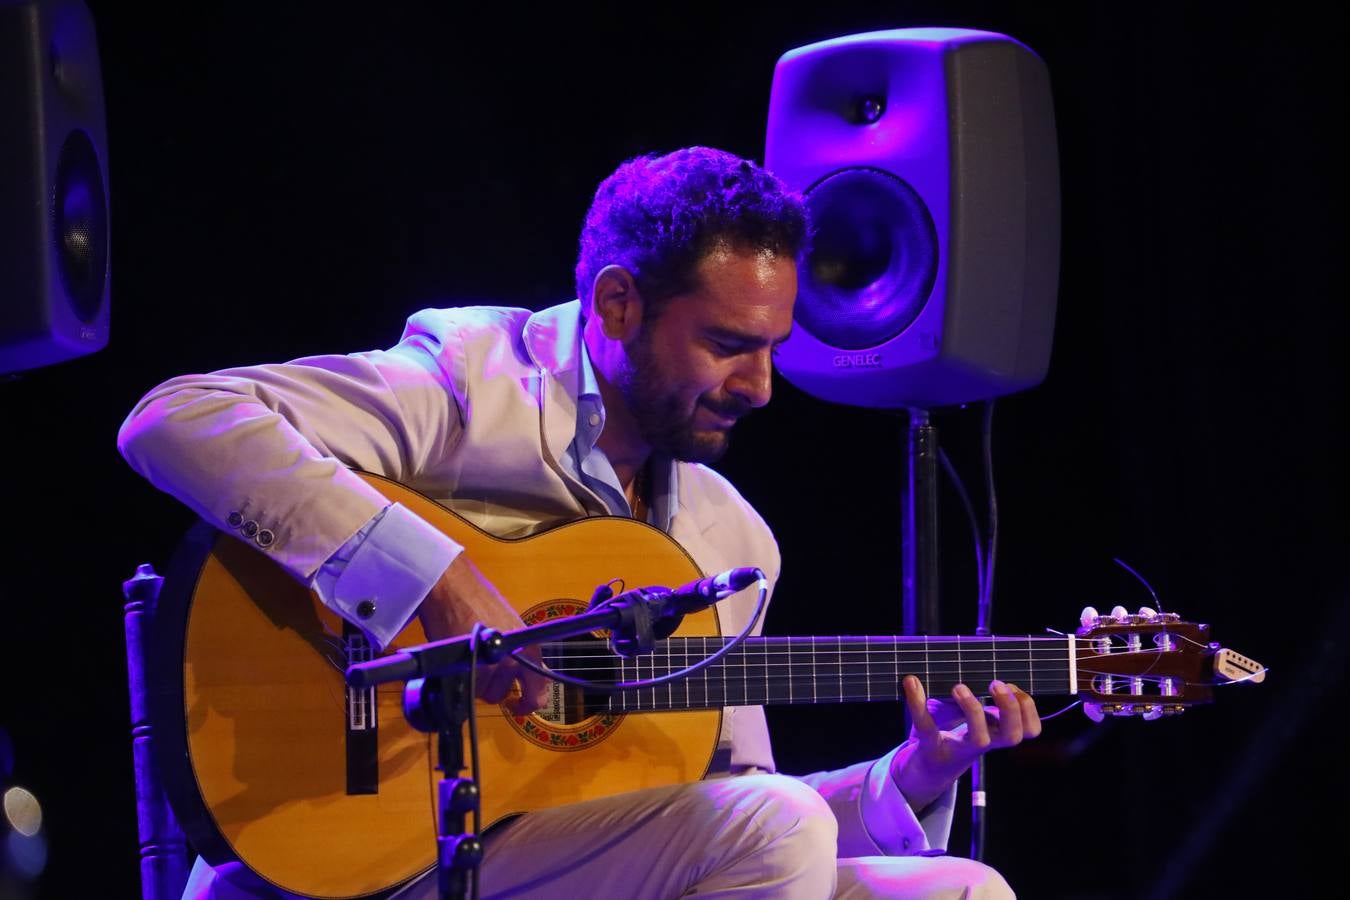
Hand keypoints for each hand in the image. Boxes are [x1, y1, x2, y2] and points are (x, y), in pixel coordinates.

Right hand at [417, 554, 550, 714]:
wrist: (453, 588)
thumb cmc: (481, 602)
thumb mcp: (511, 628)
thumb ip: (520, 654)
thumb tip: (522, 678)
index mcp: (530, 651)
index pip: (538, 692)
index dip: (528, 704)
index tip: (518, 707)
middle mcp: (513, 662)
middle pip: (501, 694)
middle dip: (490, 684)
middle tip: (481, 663)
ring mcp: (488, 668)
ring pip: (480, 693)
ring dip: (474, 682)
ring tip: (468, 656)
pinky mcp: (464, 669)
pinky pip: (463, 688)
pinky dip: (459, 679)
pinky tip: (457, 661)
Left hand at [890, 676, 1041, 809]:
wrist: (922, 771)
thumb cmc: (950, 735)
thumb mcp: (969, 714)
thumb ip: (978, 694)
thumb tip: (979, 662)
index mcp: (996, 732)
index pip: (1030, 730)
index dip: (1028, 708)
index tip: (1012, 685)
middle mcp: (983, 743)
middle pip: (1013, 736)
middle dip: (1011, 709)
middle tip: (997, 684)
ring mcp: (958, 748)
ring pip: (980, 739)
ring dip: (973, 709)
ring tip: (959, 687)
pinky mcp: (931, 748)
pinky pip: (927, 728)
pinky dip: (918, 704)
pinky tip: (912, 682)